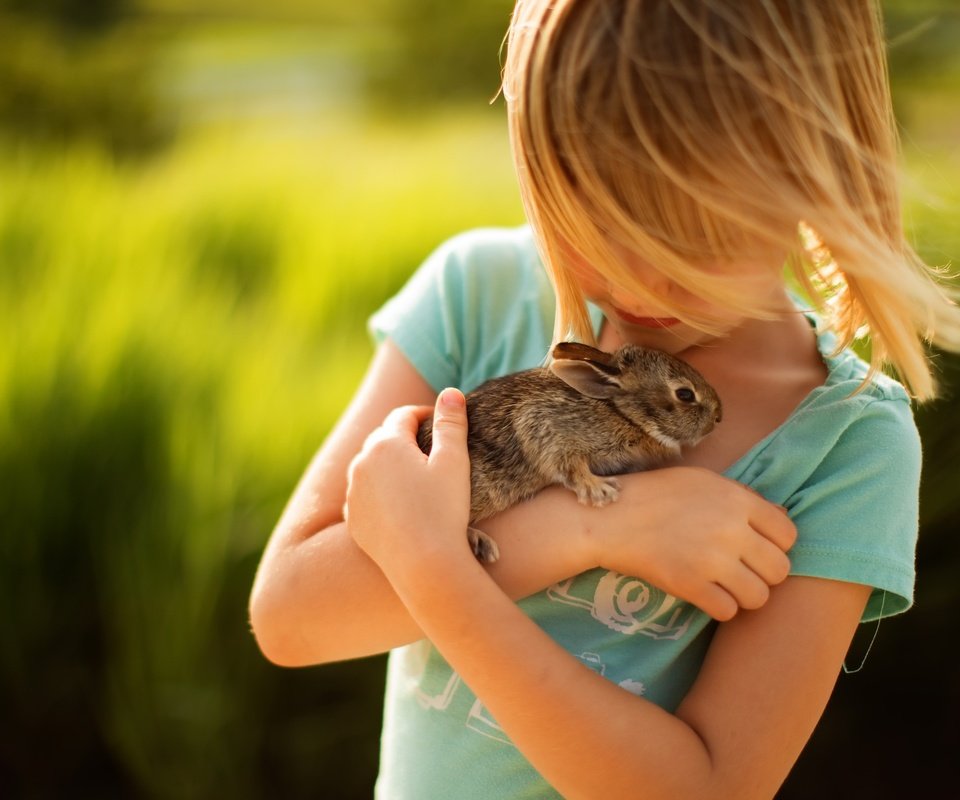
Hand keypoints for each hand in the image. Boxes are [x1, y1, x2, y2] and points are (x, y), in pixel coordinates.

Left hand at [344, 388, 472, 581]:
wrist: (423, 564)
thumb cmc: (444, 509)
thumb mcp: (454, 461)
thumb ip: (451, 422)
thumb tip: (450, 392)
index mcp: (386, 443)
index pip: (404, 415)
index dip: (425, 415)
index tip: (442, 424)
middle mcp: (361, 463)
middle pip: (384, 438)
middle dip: (405, 439)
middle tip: (431, 450)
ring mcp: (353, 492)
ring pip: (370, 467)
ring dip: (389, 465)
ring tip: (415, 477)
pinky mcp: (353, 519)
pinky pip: (363, 495)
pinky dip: (378, 492)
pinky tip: (398, 503)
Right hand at [581, 467, 796, 620]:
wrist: (609, 518)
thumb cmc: (656, 495)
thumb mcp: (704, 481)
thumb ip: (745, 498)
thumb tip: (783, 519)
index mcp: (737, 500)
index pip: (788, 534)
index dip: (776, 545)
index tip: (755, 548)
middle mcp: (731, 529)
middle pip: (780, 569)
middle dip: (763, 574)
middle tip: (741, 570)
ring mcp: (711, 559)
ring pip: (759, 596)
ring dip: (743, 595)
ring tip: (724, 585)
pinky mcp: (690, 585)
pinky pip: (728, 611)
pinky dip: (719, 607)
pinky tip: (704, 594)